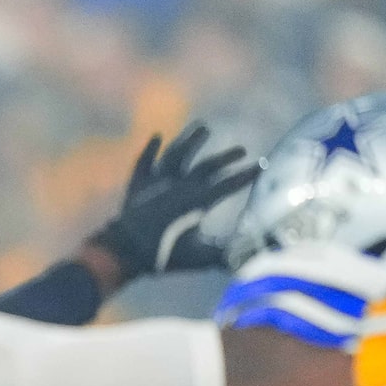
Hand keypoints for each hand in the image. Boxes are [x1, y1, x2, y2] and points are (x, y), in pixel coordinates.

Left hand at [84, 124, 255, 281]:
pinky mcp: (138, 184)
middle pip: (207, 165)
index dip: (245, 175)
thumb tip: (249, 257)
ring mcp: (158, 182)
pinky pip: (144, 161)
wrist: (124, 251)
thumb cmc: (162, 256)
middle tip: (241, 149)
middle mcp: (180, 185)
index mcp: (197, 201)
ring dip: (190, 139)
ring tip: (203, 127)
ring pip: (177, 154)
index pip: (227, 184)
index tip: (261, 166)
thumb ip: (224, 255)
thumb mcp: (198, 258)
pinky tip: (157, 136)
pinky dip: (150, 149)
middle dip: (226, 156)